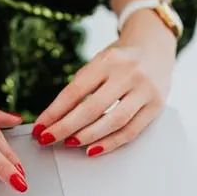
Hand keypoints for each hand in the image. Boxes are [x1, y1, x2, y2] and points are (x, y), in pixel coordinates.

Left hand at [32, 10, 176, 156]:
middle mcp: (128, 73)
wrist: (156, 47)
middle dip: (65, 127)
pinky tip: (93, 149)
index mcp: (108, 60)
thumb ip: (82, 86)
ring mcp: (145, 90)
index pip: (75, 90)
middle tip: (48, 139)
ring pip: (113, 121)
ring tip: (69, 144)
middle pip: (92, 108)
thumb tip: (55, 118)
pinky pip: (132, 131)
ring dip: (88, 136)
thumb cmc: (120, 59)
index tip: (39, 127)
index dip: (54, 112)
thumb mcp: (99, 62)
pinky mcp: (157, 106)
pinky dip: (111, 143)